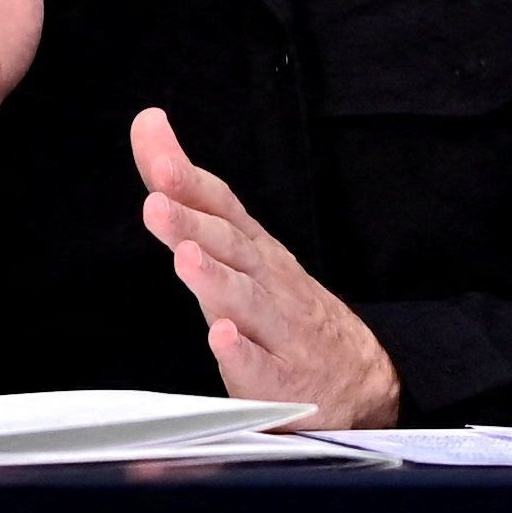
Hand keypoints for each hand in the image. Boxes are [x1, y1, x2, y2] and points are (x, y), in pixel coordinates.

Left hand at [139, 108, 399, 428]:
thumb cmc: (286, 309)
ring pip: (246, 302)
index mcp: (255, 252)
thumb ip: (190, 195)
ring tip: (187, 259)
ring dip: (216, 279)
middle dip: (193, 224)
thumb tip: (149, 128)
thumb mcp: (240, 249)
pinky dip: (243, 353)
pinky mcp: (282, 384)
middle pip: (230, 248)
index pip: (221, 207)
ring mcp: (279, 331)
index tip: (157, 153)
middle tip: (157, 203)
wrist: (361, 379)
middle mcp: (268, 283)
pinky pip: (262, 369)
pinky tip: (223, 337)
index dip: (188, 180)